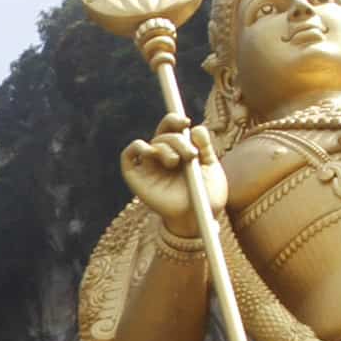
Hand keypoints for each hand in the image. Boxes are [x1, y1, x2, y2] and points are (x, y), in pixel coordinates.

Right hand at [119, 112, 217, 233]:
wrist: (197, 220)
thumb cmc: (206, 196)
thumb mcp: (211, 168)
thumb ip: (205, 147)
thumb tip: (197, 128)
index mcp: (180, 150)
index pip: (172, 127)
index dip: (175, 120)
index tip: (186, 122)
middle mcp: (163, 155)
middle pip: (163, 132)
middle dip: (177, 138)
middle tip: (190, 154)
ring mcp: (149, 166)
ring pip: (152, 143)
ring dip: (165, 148)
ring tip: (176, 162)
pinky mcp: (136, 177)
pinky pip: (128, 154)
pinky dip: (138, 147)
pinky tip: (151, 153)